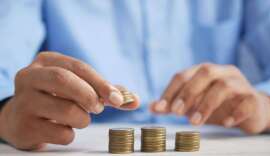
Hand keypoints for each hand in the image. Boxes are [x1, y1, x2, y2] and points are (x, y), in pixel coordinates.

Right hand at [0, 52, 138, 149]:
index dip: (101, 83)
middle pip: (64, 80)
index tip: (118, 98)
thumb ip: (105, 92)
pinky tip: (63, 129)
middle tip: (98, 108)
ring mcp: (23, 102)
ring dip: (82, 119)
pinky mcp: (23, 126)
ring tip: (79, 118)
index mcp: (46, 62)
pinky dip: (70, 134)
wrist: (21, 118)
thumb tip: (134, 100)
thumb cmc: (56, 98)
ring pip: (66, 110)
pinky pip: (60, 133)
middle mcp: (29, 77)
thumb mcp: (76, 87)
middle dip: (89, 96)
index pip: (78, 67)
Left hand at [151, 63, 269, 133]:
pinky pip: (246, 101)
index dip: (170, 90)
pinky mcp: (253, 97)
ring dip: (206, 104)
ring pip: (224, 86)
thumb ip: (173, 104)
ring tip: (195, 122)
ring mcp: (239, 83)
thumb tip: (151, 107)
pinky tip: (225, 123)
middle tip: (176, 112)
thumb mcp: (193, 104)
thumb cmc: (216, 104)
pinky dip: (234, 112)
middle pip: (204, 73)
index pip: (183, 75)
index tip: (160, 107)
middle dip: (188, 92)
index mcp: (204, 71)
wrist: (250, 110)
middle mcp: (222, 72)